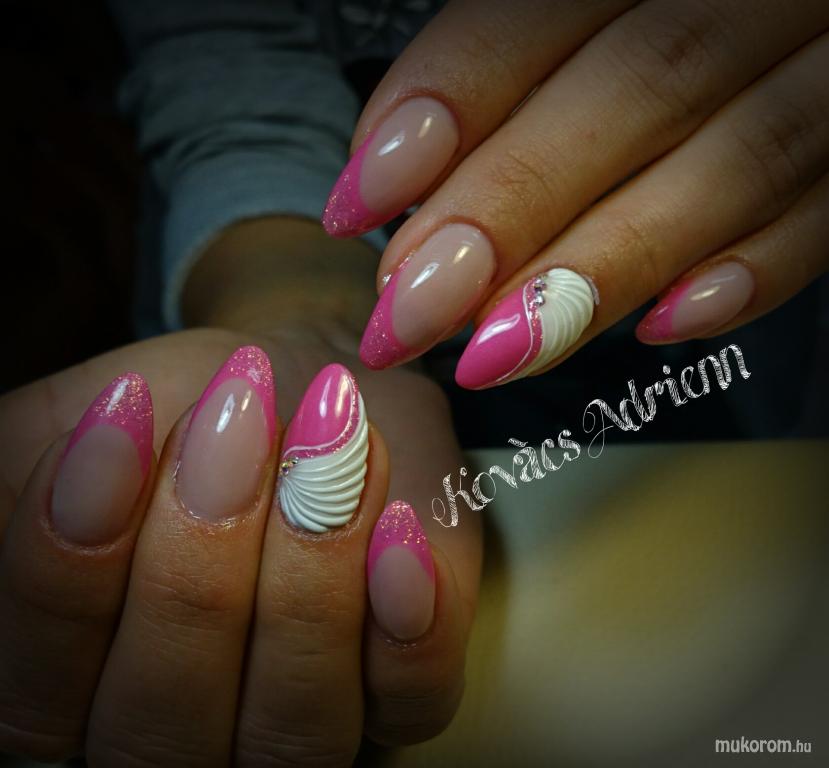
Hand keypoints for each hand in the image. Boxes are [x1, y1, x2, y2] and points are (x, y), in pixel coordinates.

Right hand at [0, 315, 478, 761]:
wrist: (297, 377)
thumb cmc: (182, 406)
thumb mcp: (79, 427)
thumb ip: (41, 489)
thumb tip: (61, 511)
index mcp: (76, 688)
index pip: (36, 690)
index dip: (66, 564)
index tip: (120, 411)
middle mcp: (181, 732)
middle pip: (164, 725)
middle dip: (197, 561)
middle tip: (233, 416)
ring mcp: (298, 726)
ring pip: (293, 728)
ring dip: (308, 570)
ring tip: (326, 438)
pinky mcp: (403, 693)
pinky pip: (412, 702)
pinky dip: (409, 626)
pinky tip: (396, 528)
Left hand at [323, 0, 828, 387]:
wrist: (774, 24)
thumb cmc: (645, 36)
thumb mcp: (566, 28)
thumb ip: (498, 85)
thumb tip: (400, 194)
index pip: (535, 14)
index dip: (442, 107)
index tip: (360, 205)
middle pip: (631, 91)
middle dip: (506, 211)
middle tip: (410, 312)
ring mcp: (824, 65)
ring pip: (734, 159)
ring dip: (602, 267)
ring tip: (498, 348)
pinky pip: (825, 213)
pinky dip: (750, 274)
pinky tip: (661, 324)